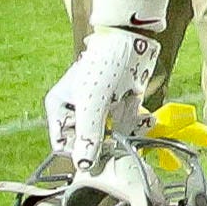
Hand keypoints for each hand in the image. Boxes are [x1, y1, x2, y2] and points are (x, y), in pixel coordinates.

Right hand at [44, 24, 159, 164]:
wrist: (132, 40)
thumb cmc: (104, 64)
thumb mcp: (92, 103)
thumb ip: (88, 135)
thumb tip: (83, 165)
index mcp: (60, 108)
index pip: (64, 145)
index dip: (81, 153)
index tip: (100, 155)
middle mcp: (78, 111)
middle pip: (90, 143)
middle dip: (108, 145)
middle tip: (122, 143)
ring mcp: (100, 109)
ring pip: (111, 137)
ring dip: (127, 134)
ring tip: (138, 124)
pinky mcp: (120, 106)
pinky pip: (127, 126)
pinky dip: (138, 125)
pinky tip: (146, 119)